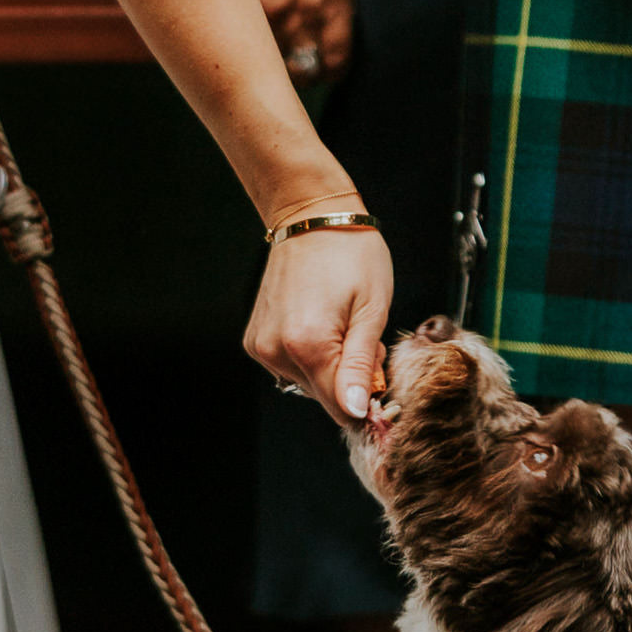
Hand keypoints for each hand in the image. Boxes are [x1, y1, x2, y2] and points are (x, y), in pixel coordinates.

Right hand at [245, 228, 392, 423]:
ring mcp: (262, 347)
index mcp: (308, 345)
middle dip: (349, 376)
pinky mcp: (255, 342)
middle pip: (325, 397)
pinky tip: (316, 322)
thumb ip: (361, 366)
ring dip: (329, 365)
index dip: (366, 396)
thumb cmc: (351, 255)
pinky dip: (308, 355)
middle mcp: (277, 351)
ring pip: (308, 384)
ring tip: (337, 322)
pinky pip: (290, 368)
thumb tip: (355, 413)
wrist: (311, 218)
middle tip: (358, 332)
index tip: (376, 367)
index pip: (342, 409)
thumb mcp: (372, 310)